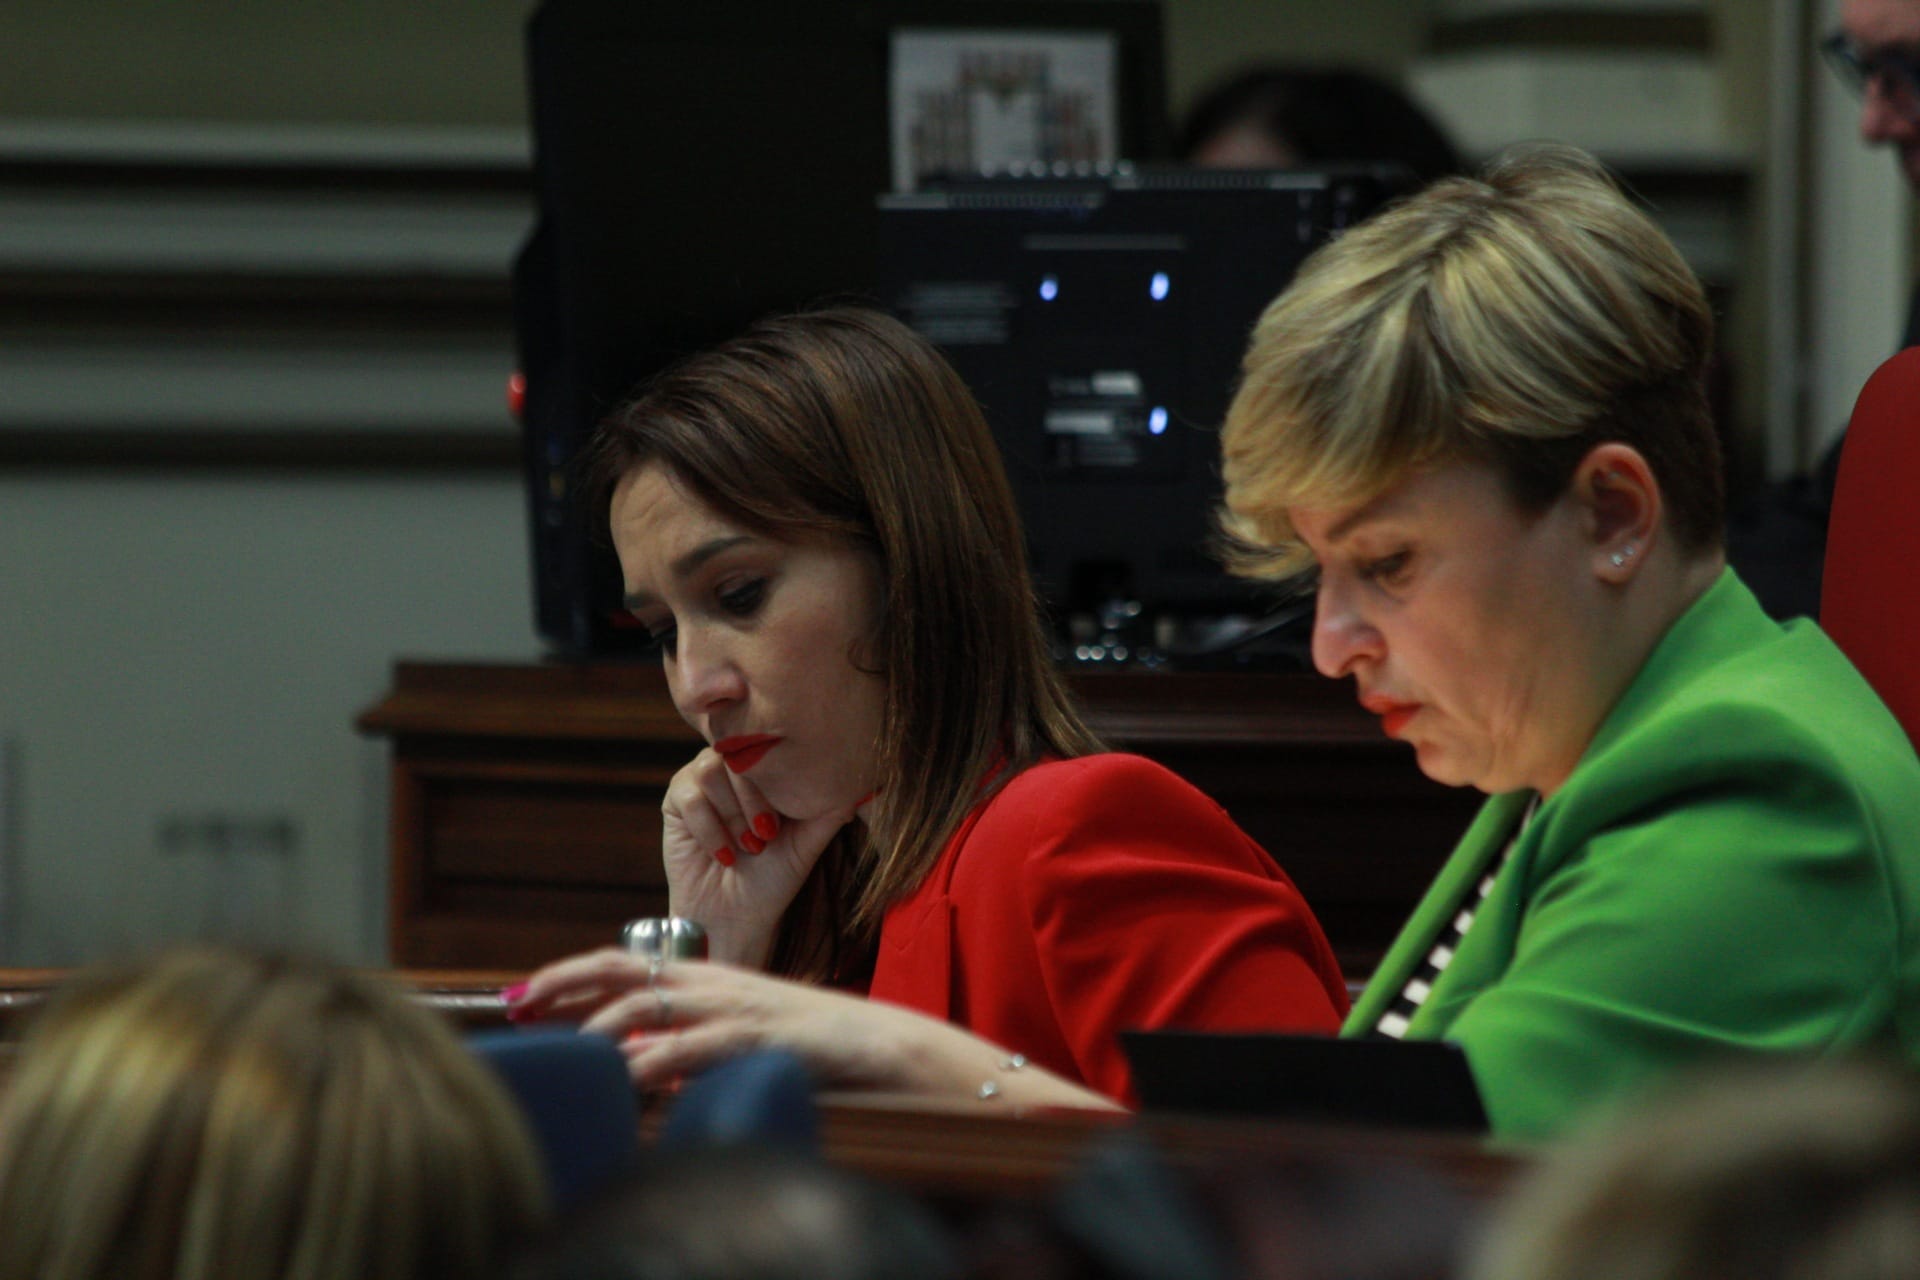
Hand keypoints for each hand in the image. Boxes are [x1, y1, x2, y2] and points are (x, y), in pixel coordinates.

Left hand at [504, 949, 1123, 1111]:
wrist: (889, 1052)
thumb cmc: (813, 1049)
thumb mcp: (740, 1039)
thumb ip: (689, 1045)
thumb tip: (631, 1068)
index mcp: (707, 979)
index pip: (623, 964)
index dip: (567, 974)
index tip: (518, 995)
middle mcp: (715, 982)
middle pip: (624, 970)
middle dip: (564, 984)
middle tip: (514, 1008)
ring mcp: (741, 1005)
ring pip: (656, 1004)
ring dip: (603, 1026)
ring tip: (568, 1050)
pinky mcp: (769, 1034)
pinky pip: (705, 1042)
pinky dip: (664, 1058)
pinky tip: (634, 1074)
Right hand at [660, 748, 853, 965]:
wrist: (736, 916)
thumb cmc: (774, 878)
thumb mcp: (808, 842)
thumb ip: (830, 811)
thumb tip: (865, 785)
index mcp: (765, 771)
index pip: (768, 747)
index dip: (775, 781)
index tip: (781, 824)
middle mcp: (732, 767)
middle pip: (737, 755)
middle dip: (753, 801)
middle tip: (764, 838)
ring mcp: (701, 780)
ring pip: (712, 771)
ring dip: (732, 815)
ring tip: (746, 846)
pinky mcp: (676, 801)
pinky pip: (690, 797)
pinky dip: (711, 829)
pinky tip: (724, 855)